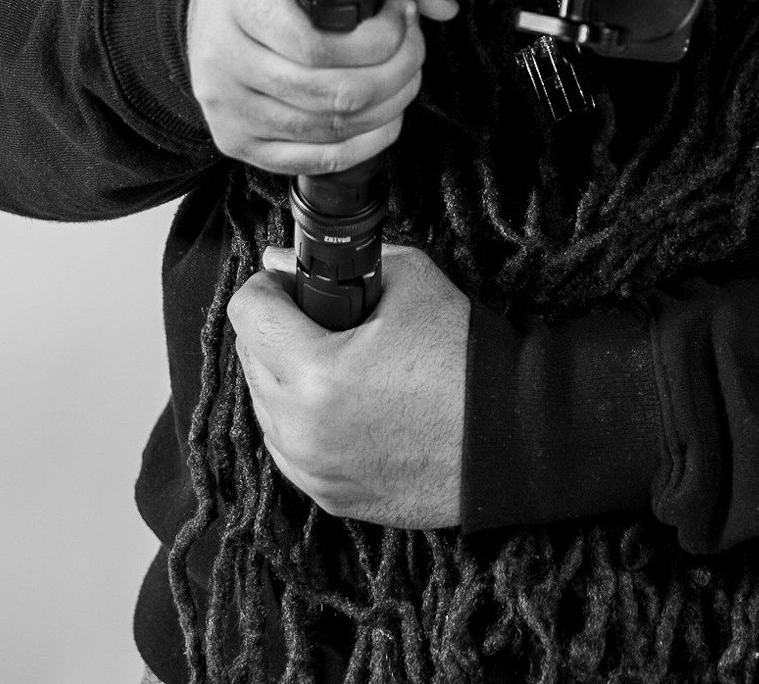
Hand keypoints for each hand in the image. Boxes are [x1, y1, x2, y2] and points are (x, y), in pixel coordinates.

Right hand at [186, 0, 458, 176]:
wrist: (212, 12)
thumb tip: (440, 0)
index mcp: (240, 1)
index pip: (318, 43)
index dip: (379, 36)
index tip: (403, 14)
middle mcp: (226, 58)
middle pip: (334, 92)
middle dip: (397, 69)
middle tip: (413, 45)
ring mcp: (231, 107)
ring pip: (332, 128)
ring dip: (389, 104)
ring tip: (404, 74)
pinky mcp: (240, 141)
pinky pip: (318, 158)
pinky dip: (367, 142)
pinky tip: (385, 115)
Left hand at [226, 243, 470, 527]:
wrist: (510, 436)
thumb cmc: (463, 358)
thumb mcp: (410, 280)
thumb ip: (339, 264)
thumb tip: (279, 261)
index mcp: (316, 374)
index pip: (248, 313)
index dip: (267, 284)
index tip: (288, 282)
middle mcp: (302, 431)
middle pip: (249, 358)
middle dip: (274, 327)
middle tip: (314, 313)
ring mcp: (314, 471)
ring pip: (263, 407)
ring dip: (282, 375)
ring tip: (330, 355)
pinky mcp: (330, 497)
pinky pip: (289, 448)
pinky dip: (301, 419)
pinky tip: (339, 398)